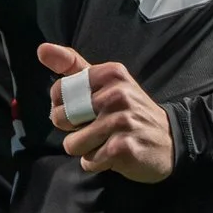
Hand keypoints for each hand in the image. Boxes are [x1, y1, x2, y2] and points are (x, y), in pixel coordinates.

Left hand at [39, 42, 174, 182]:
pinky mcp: (122, 148)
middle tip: (98, 128)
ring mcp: (120, 121)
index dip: (63, 106)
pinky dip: (98, 163)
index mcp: (110, 74)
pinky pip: (88, 162)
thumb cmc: (130, 111)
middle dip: (73, 129)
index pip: (59, 91)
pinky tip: (116, 154)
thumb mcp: (107, 83)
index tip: (83, 110)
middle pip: (61, 118)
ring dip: (86, 149)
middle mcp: (116, 94)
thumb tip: (41, 49)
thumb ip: (73, 66)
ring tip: (108, 141)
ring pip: (72, 144)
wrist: (171, 141)